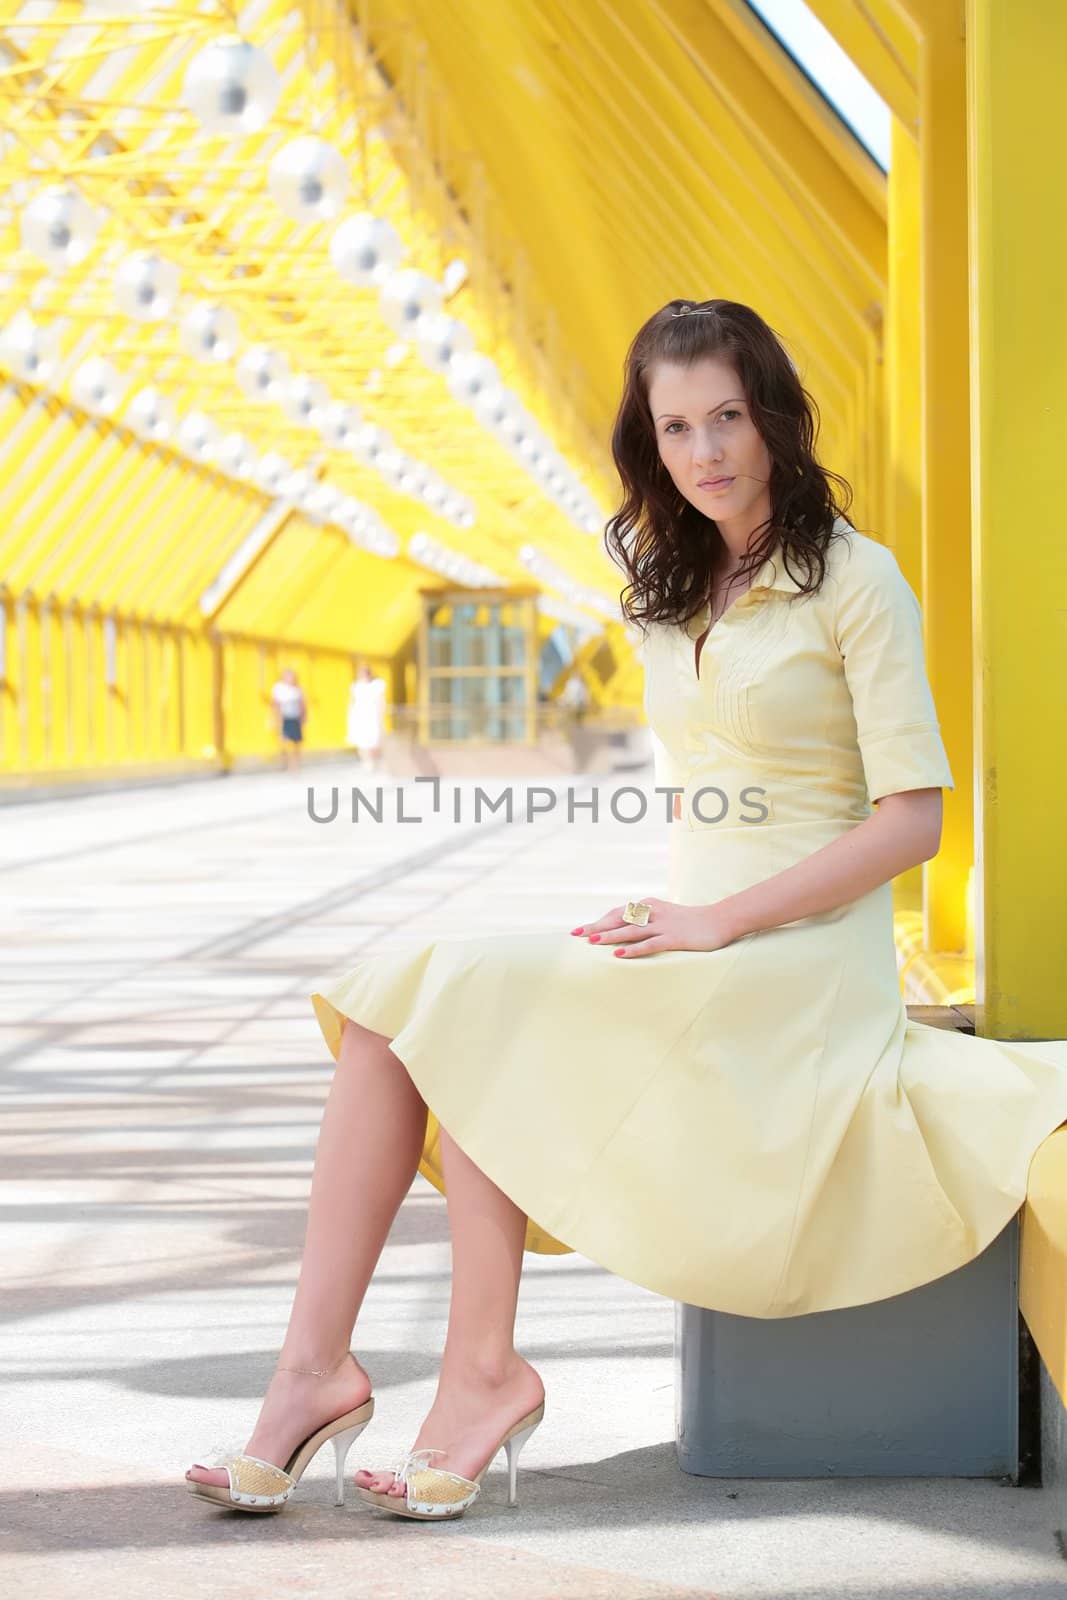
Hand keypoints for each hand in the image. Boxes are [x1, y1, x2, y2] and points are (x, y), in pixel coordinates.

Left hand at [570, 898, 737, 957]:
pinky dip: (633, 949)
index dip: (598, 921)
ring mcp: (663, 925)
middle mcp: (653, 913)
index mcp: (648, 906)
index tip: (580, 931)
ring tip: (592, 942)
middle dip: (597, 927)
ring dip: (611, 936)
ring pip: (632, 930)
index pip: (617, 913)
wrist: (719, 920)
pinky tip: (619, 955)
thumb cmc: (689, 921)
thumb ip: (646, 920)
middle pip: (619, 919)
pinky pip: (650, 943)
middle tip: (576, 935)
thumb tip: (624, 929)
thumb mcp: (664, 916)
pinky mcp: (674, 938)